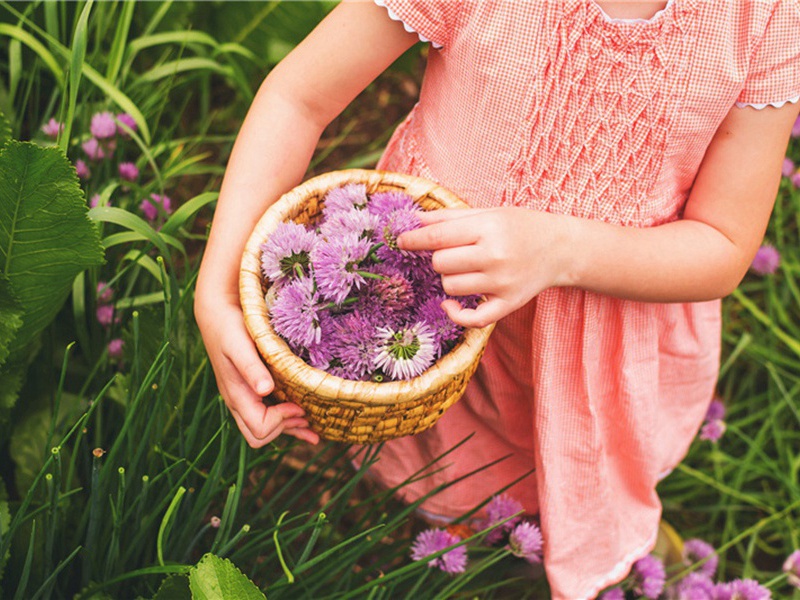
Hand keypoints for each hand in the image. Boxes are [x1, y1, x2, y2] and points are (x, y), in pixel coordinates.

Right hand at [194, 291, 319, 447]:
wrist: (217, 315)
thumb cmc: (230, 327)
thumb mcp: (240, 345)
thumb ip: (251, 368)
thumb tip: (265, 391)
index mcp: (236, 395)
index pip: (259, 428)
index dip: (281, 420)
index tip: (298, 405)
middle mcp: (238, 402)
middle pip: (258, 436)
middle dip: (284, 428)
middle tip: (305, 413)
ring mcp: (244, 398)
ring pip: (263, 430)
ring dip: (288, 430)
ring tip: (314, 431)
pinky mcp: (250, 392)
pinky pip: (266, 417)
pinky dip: (286, 424)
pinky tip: (305, 425)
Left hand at [398, 207, 573, 327]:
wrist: (561, 248)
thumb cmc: (520, 226)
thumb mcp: (488, 213)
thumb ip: (449, 217)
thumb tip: (414, 221)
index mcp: (489, 229)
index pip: (438, 236)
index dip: (414, 239)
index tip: (401, 240)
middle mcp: (496, 256)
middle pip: (440, 264)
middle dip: (438, 258)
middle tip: (452, 253)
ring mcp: (502, 283)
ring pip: (450, 287)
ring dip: (449, 279)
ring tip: (464, 271)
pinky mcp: (508, 304)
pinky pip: (472, 319)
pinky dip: (455, 313)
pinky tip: (450, 304)